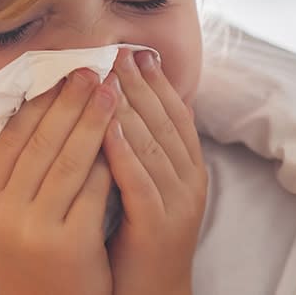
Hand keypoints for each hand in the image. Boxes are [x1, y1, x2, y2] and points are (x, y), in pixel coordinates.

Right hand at [0, 68, 119, 294]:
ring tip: (112, 91)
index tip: (57, 73)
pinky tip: (125, 137)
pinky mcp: (71, 246)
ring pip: (68, 162)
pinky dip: (108, 162)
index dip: (35, 102)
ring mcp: (37, 230)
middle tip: (91, 68)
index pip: (11, 138)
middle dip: (68, 101)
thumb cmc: (30, 262)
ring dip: (92, 121)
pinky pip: (92, 193)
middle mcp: (6, 213)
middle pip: (40, 143)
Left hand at [102, 49, 207, 294]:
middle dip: (141, 84)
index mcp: (189, 170)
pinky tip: (106, 128)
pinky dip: (124, 152)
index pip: (175, 115)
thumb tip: (116, 111)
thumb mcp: (144, 190)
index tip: (136, 51)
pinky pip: (140, 182)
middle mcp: (189, 182)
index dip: (157, 82)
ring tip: (108, 76)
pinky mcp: (157, 226)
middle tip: (119, 51)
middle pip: (165, 122)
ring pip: (153, 145)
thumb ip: (138, 154)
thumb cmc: (138, 243)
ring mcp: (177, 204)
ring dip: (130, 107)